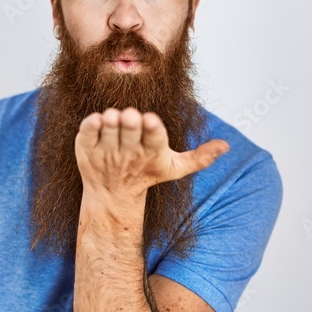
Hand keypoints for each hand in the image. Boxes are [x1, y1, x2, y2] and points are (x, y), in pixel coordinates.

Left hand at [75, 107, 228, 197]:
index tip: (150, 119)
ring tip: (113, 118)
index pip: (153, 139)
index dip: (151, 129)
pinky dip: (91, 124)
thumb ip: (200, 157)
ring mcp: (105, 150)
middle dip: (130, 121)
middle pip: (130, 129)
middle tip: (130, 116)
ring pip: (108, 128)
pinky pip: (87, 131)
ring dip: (111, 120)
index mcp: (151, 152)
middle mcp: (128, 152)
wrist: (112, 195)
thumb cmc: (145, 174)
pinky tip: (97, 120)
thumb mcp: (174, 167)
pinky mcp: (85, 147)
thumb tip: (226, 146)